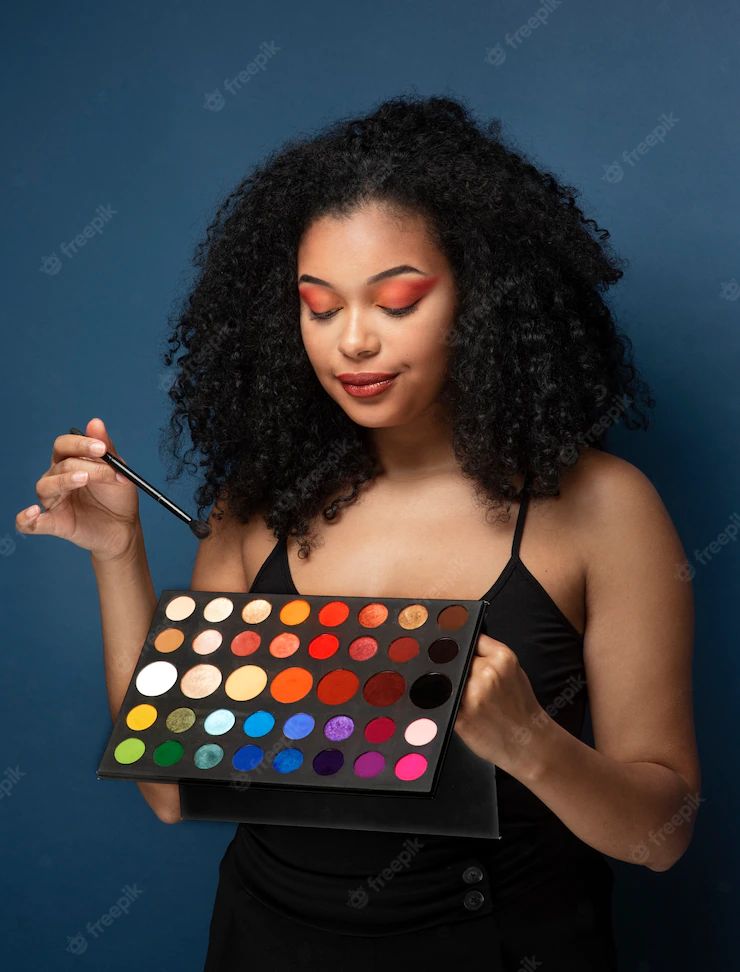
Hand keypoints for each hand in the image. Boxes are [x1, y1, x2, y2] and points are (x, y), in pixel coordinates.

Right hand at [15, 417, 140, 561]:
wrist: (124, 528)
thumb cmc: (118, 497)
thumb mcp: (119, 471)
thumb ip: (107, 450)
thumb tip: (95, 422)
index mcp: (70, 462)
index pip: (64, 445)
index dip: (80, 444)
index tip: (101, 448)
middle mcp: (57, 478)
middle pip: (59, 465)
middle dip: (84, 465)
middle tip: (105, 470)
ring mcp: (53, 501)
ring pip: (46, 486)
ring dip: (64, 481)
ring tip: (84, 480)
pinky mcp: (53, 523)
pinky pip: (28, 523)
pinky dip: (26, 518)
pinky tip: (32, 512)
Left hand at [454, 632, 551, 778]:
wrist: (529, 743)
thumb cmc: (520, 707)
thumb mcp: (513, 671)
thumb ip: (488, 655)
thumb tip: (458, 645)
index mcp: (502, 658)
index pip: (469, 639)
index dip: (459, 647)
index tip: (451, 651)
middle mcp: (487, 672)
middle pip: (455, 658)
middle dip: (453, 667)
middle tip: (455, 677)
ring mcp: (472, 694)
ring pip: (446, 678)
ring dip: (445, 684)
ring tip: (454, 693)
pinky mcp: (460, 715)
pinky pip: (441, 700)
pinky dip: (440, 701)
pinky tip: (449, 705)